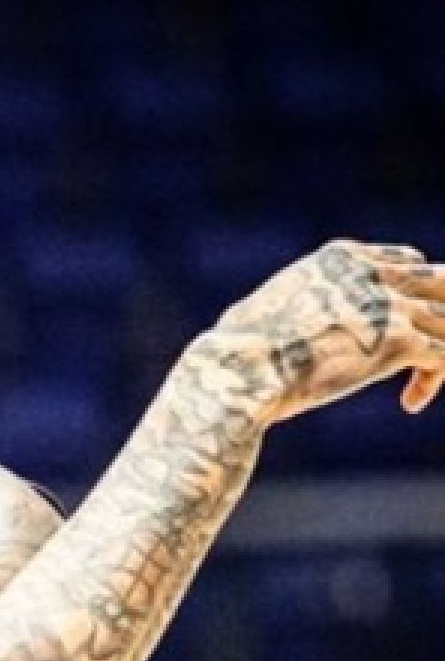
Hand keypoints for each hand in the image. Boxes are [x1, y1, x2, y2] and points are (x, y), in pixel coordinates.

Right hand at [209, 240, 444, 422]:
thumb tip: (272, 324)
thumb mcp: (271, 308)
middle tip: (431, 348)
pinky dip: (434, 378)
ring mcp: (391, 305)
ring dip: (438, 354)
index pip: (406, 261)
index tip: (401, 328)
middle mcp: (372, 273)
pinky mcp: (400, 341)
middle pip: (441, 282)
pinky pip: (444, 355)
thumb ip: (297, 304)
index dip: (411, 294)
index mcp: (341, 258)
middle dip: (441, 315)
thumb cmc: (236, 351)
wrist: (238, 371)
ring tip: (420, 383)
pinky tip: (411, 402)